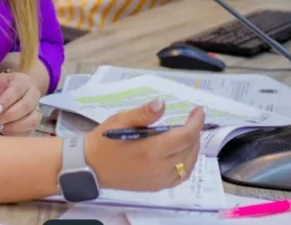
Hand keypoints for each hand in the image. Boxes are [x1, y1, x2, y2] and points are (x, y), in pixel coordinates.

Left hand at [0, 71, 41, 135]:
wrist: (7, 93)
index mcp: (21, 81)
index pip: (16, 90)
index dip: (5, 102)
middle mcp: (33, 94)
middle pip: (26, 106)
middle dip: (8, 116)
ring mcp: (36, 109)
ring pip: (31, 120)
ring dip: (13, 127)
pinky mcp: (34, 123)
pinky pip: (29, 131)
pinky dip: (15, 134)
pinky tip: (3, 132)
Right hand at [83, 99, 204, 191]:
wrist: (91, 167)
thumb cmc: (105, 141)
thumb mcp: (121, 120)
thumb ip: (143, 114)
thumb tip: (161, 103)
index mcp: (151, 150)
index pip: (185, 136)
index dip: (196, 122)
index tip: (199, 110)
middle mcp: (159, 168)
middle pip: (189, 149)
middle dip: (195, 132)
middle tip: (192, 119)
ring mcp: (159, 180)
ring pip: (188, 164)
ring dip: (193, 148)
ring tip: (189, 134)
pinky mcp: (156, 187)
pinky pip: (180, 177)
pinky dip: (187, 163)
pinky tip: (183, 153)